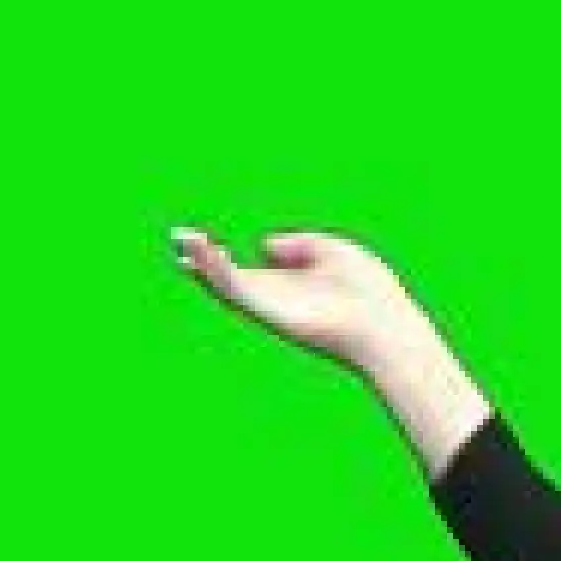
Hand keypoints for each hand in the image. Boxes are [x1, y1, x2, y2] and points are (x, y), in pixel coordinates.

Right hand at [172, 226, 426, 372]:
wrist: (382, 325)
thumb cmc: (369, 290)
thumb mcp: (332, 250)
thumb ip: (298, 243)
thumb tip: (264, 245)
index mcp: (288, 284)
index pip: (246, 269)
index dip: (221, 255)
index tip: (193, 238)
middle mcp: (274, 298)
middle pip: (227, 277)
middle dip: (201, 258)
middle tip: (178, 236)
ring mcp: (271, 306)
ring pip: (227, 284)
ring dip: (204, 261)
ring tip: (185, 238)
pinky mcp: (271, 312)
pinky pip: (239, 290)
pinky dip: (220, 272)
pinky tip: (209, 251)